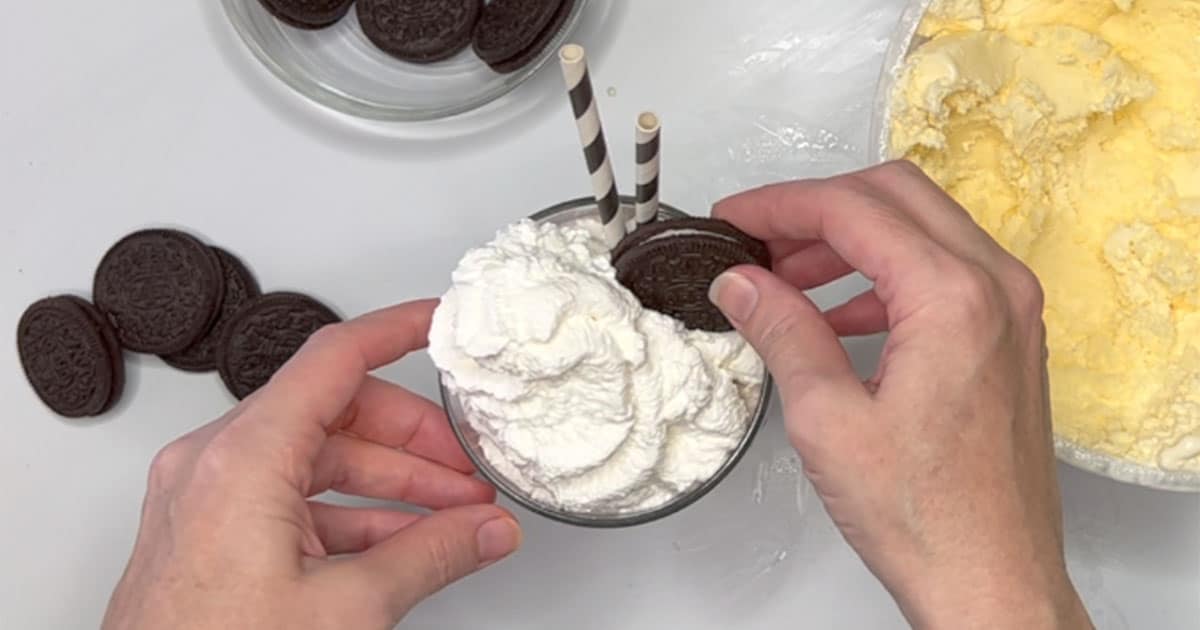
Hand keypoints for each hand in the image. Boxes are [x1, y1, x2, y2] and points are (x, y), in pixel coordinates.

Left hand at [101, 300, 521, 629]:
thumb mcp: (346, 609)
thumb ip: (430, 556)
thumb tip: (485, 529)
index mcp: (241, 459)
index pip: (334, 359)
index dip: (398, 331)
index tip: (441, 323)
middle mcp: (213, 465)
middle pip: (334, 412)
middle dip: (413, 441)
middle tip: (468, 469)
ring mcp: (207, 497)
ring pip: (317, 459)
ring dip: (390, 483)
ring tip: (452, 514)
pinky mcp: (208, 532)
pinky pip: (292, 497)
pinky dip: (352, 512)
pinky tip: (402, 541)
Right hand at [709, 162, 1091, 629]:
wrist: (993, 584)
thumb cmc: (925, 518)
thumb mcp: (827, 419)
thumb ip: (782, 331)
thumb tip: (740, 281)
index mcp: (953, 298)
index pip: (853, 210)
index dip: (779, 206)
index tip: (733, 220)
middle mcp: (997, 287)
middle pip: (895, 196)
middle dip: (817, 209)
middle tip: (758, 240)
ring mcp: (1012, 310)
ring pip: (922, 227)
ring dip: (850, 240)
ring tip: (786, 278)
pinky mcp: (1009, 337)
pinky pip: (943, 272)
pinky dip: (884, 275)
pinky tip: (837, 316)